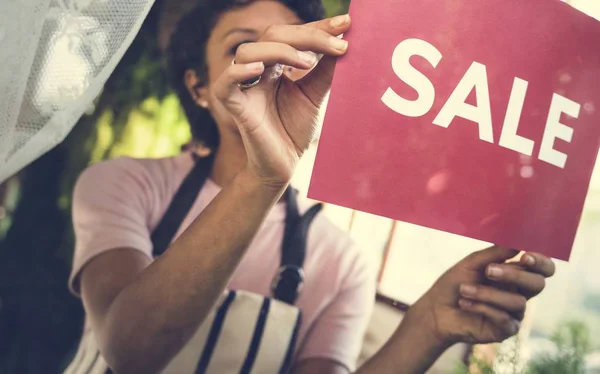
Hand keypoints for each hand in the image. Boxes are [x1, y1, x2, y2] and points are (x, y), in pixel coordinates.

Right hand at [212, 14, 350, 187]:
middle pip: (272, 35)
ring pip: (248, 52)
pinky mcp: (234, 106)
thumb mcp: (316, 95)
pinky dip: (238, 72)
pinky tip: (260, 70)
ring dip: (279, 50)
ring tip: (307, 62)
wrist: (285, 165)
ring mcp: (244, 87)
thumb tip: (344, 40)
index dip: (318, 27)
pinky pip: (225, 83)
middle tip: (337, 44)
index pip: (294, 35)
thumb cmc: (295, 129)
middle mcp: (258, 70)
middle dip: (306, 35)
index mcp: (276, 64)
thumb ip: (326, 70)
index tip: (346, 23)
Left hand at [416, 246, 554, 344]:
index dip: (540, 262)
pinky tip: (464, 304)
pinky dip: (481, 308)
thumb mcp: (472, 263)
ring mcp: (514, 313)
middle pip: (537, 284)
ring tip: (464, 290)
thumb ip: (495, 253)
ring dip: (486, 294)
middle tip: (489, 270)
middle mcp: (519, 293)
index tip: (525, 256)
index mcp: (515, 274)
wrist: (436, 309)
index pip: (542, 268)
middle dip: (514, 276)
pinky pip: (504, 318)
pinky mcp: (505, 330)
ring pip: (517, 302)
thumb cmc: (454, 283)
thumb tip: (518, 241)